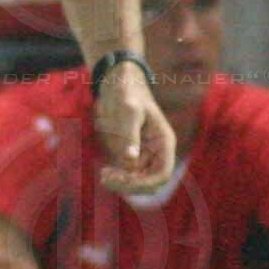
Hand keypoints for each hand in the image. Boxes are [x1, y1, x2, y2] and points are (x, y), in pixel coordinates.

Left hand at [95, 68, 175, 194]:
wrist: (118, 83)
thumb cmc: (127, 92)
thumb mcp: (128, 110)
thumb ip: (129, 135)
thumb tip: (129, 160)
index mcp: (164, 141)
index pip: (162, 173)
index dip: (145, 182)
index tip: (123, 179)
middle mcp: (157, 151)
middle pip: (150, 182)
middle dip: (130, 185)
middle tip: (107, 178)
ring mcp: (145, 154)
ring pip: (137, 181)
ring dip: (122, 183)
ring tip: (104, 175)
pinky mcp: (131, 155)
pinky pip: (127, 175)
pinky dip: (117, 178)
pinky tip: (105, 171)